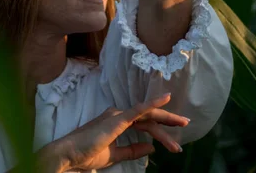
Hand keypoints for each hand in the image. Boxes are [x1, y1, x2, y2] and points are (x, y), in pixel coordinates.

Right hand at [37, 93, 188, 171]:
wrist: (69, 155)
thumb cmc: (86, 154)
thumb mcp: (114, 155)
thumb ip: (132, 150)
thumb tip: (151, 147)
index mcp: (117, 121)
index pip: (144, 123)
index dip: (160, 130)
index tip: (174, 141)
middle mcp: (119, 114)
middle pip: (149, 117)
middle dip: (169, 121)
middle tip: (186, 124)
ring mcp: (118, 114)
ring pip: (148, 115)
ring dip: (166, 120)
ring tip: (182, 125)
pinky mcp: (118, 119)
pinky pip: (139, 109)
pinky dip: (153, 103)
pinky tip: (166, 99)